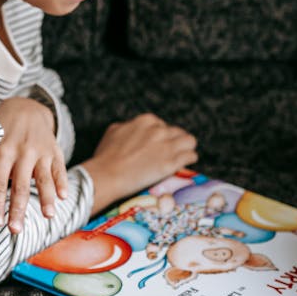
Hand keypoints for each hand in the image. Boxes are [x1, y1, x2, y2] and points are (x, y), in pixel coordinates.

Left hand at [0, 96, 68, 233]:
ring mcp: (41, 151)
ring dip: (46, 198)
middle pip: (20, 185)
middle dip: (18, 209)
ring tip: (48, 217)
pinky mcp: (54, 150)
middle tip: (15, 230)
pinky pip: (59, 168)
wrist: (26, 107)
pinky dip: (62, 182)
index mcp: (2, 151)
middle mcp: (22, 151)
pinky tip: (63, 197)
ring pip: (44, 178)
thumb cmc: (2, 131)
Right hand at [81, 112, 197, 215]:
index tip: (158, 146)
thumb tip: (131, 129)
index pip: (163, 125)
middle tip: (170, 153)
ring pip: (189, 141)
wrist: (107, 175)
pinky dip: (189, 159)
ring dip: (186, 148)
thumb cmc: (105, 157)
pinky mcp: (172, 162)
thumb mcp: (114, 131)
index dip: (161, 137)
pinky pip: (191, 156)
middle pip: (177, 132)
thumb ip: (127, 127)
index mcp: (146, 120)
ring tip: (183, 156)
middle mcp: (159, 130)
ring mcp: (167, 145)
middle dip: (174, 142)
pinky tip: (186, 163)